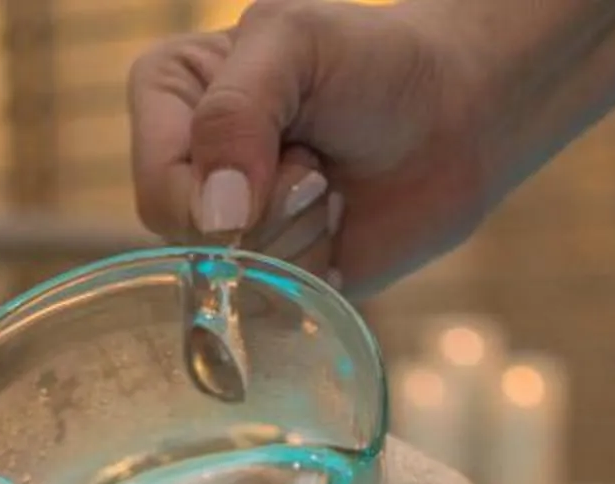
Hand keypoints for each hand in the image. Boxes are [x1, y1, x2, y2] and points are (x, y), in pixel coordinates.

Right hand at [127, 0, 499, 293]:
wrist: (457, 114)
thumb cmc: (378, 60)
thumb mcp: (295, 42)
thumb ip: (234, 113)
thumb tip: (215, 219)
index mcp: (168, 95)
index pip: (158, 183)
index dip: (222, 190)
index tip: (296, 153)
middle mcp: (184, 167)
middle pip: (190, 242)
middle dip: (271, 213)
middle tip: (317, 165)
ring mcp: (222, 228)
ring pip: (232, 282)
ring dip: (299, 239)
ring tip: (330, 190)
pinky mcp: (265, 277)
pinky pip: (268, 311)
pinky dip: (316, 274)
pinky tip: (336, 226)